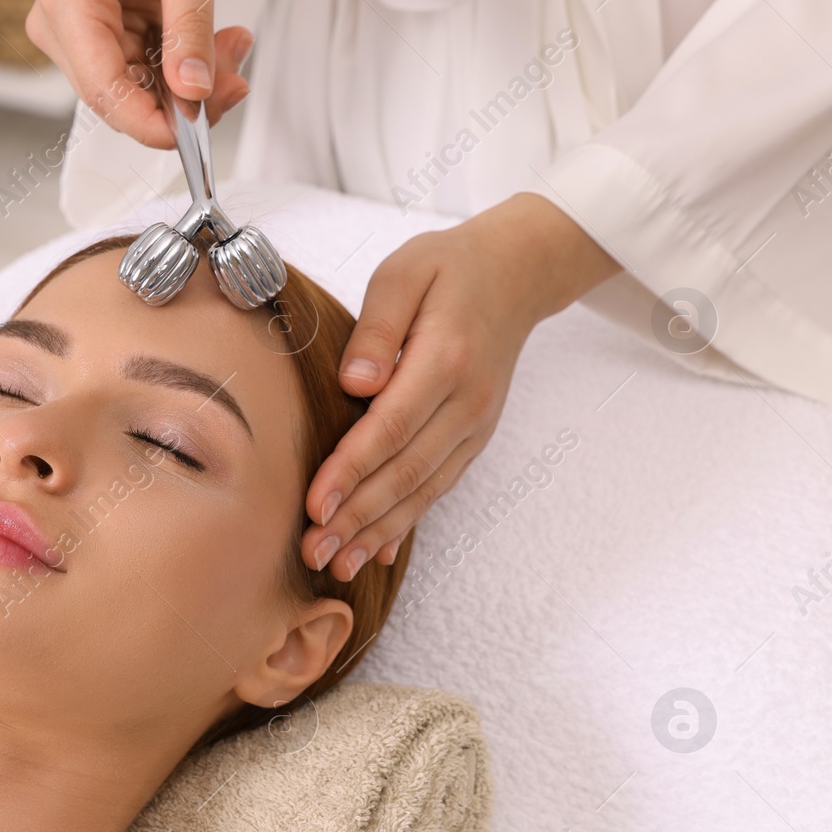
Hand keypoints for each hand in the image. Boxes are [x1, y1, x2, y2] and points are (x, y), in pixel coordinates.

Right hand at [26, 0, 254, 148]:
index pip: (103, 90)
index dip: (149, 123)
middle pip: (122, 97)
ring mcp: (78, 35)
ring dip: (190, 81)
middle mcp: (61, 27)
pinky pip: (142, 70)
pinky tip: (211, 46)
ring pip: (137, 90)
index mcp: (67, 4)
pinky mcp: (100, 36)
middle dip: (184, 98)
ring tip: (230, 47)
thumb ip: (190, 31)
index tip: (191, 132)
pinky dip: (181, 65)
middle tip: (232, 76)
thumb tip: (195, 90)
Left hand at [302, 193, 621, 580]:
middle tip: (313, 550)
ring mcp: (475, 426)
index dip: (351, 471)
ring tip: (337, 564)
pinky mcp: (473, 437)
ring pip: (423, 490)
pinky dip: (407, 522)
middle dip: (357, 517)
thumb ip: (376, 326)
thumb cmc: (449, 268)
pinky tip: (377, 551)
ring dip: (378, 531)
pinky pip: (438, 487)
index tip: (314, 505)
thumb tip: (354, 383)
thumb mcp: (405, 273)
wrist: (518, 273)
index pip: (391, 428)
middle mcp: (467, 403)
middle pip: (405, 472)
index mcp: (445, 360)